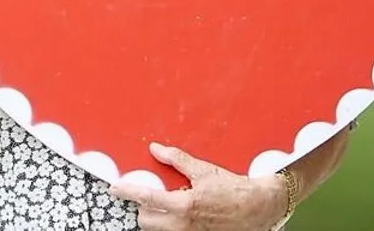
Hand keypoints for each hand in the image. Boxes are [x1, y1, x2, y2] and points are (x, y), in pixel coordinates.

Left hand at [108, 143, 289, 230]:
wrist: (257, 208)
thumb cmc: (233, 188)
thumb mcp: (204, 170)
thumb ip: (177, 160)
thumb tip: (156, 149)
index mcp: (184, 204)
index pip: (146, 198)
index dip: (127, 192)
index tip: (115, 187)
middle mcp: (183, 224)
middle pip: (145, 220)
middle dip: (143, 207)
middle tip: (151, 194)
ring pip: (157, 230)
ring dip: (155, 217)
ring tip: (168, 204)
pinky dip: (169, 224)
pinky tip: (179, 214)